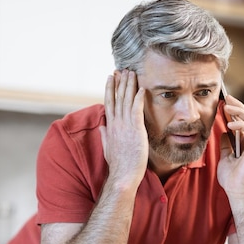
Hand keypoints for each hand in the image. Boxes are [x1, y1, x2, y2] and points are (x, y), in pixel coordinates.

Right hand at [99, 70, 148, 189]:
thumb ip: (105, 135)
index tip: (111, 78)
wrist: (124, 175)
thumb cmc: (119, 165)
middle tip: (121, 69)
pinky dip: (139, 98)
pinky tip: (142, 88)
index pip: (109, 103)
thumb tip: (101, 126)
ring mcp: (125, 125)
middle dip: (119, 82)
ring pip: (126, 100)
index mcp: (110, 127)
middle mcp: (116, 123)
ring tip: (131, 73)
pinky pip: (137, 109)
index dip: (110, 89)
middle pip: (117, 98)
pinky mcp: (135, 129)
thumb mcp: (108, 148)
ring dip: (129, 85)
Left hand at [217, 94, 243, 198]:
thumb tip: (224, 133)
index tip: (224, 102)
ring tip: (227, 105)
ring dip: (240, 111)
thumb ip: (226, 145)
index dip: (234, 111)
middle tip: (227, 97)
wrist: (237, 192)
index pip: (242, 122)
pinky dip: (241, 125)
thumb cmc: (232, 178)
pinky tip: (230, 123)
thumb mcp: (225, 157)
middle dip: (238, 106)